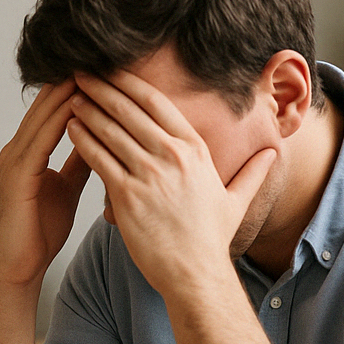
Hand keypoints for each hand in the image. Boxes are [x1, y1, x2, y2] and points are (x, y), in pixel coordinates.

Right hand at [0, 79, 91, 289]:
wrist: (15, 268)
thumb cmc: (38, 234)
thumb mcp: (66, 189)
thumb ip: (79, 162)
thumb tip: (101, 139)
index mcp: (28, 152)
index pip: (55, 109)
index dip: (79, 86)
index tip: (106, 68)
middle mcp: (17, 149)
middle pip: (48, 103)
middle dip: (75, 79)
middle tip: (103, 54)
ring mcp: (14, 159)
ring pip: (44, 115)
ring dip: (69, 91)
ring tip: (94, 67)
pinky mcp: (17, 174)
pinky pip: (42, 139)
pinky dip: (61, 120)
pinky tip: (80, 104)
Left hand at [66, 69, 275, 298]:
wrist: (194, 274)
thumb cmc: (209, 241)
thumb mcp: (236, 201)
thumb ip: (252, 173)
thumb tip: (272, 154)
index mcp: (194, 151)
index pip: (158, 104)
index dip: (132, 83)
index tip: (114, 70)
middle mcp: (172, 157)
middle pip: (130, 110)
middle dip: (104, 87)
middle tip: (83, 71)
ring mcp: (149, 174)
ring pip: (112, 130)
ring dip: (89, 109)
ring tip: (72, 94)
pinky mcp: (128, 195)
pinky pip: (100, 158)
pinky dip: (83, 140)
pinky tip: (70, 127)